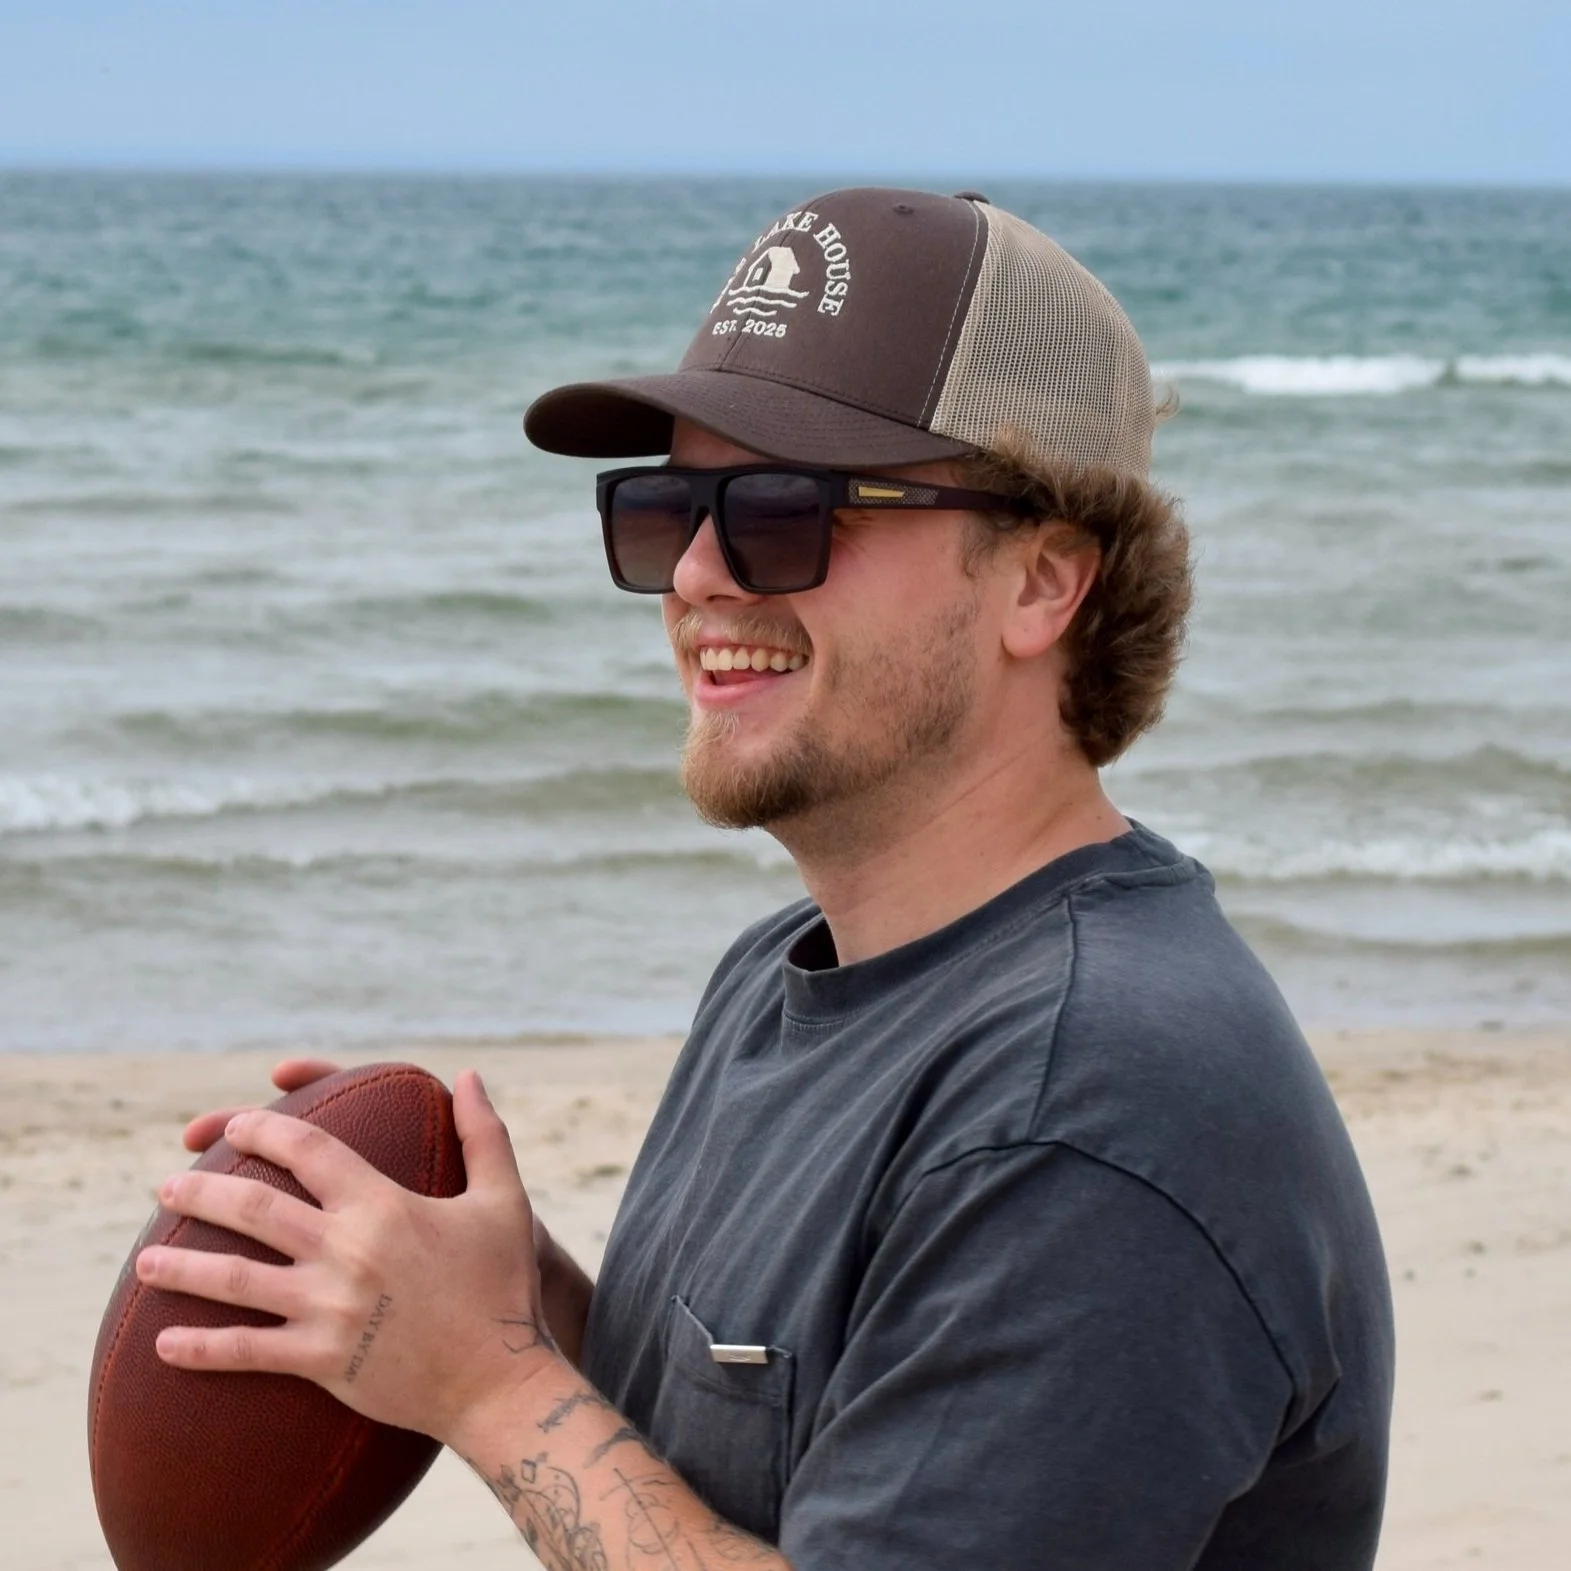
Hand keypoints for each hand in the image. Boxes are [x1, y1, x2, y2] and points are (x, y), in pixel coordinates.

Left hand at [138, 1070, 558, 1445]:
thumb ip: (483, 1134)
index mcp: (385, 1205)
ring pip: (235, 1279)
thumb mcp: (504, 1199)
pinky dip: (200, 1348)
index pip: (309, 1149)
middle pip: (255, 1207)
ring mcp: (329, 1308)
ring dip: (183, 1266)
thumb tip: (472, 1074)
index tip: (236, 1123)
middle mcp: (348, 1251)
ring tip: (145, 1258)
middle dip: (203, 1190)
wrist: (500, 1380)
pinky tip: (163, 1344)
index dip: (267, 1129)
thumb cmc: (503, 1285)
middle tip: (168, 1184)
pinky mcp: (321, 1360)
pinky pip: (247, 1351)